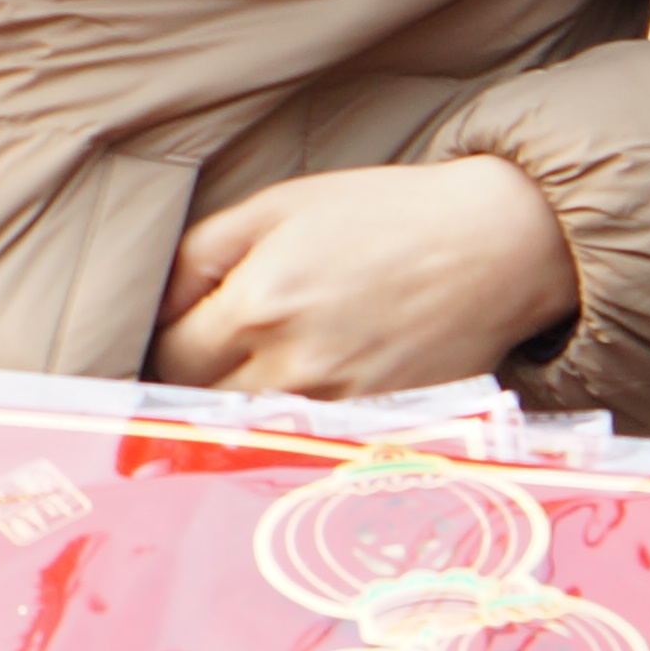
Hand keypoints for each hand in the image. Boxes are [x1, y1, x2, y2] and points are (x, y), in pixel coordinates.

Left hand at [149, 157, 579, 401]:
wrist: (495, 246)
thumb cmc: (381, 215)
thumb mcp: (277, 206)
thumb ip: (200, 254)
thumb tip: (154, 305)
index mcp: (260, 305)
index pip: (170, 358)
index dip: (163, 346)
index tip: (177, 334)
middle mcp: (296, 367)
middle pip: (204, 406)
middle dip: (195, 383)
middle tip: (209, 357)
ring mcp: (341, 407)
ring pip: (253, 433)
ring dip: (240, 412)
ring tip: (256, 375)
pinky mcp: (380, 429)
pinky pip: (310, 444)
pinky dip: (293, 429)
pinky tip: (304, 395)